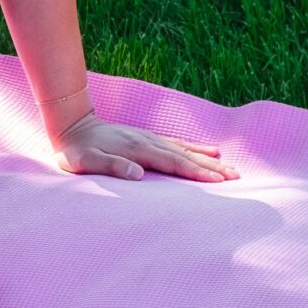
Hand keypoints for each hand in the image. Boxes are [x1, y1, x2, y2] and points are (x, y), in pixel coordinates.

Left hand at [49, 112, 238, 181]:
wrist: (71, 126)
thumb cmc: (77, 151)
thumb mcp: (87, 162)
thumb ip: (111, 166)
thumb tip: (138, 174)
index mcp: (138, 150)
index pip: (174, 163)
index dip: (196, 173)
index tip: (218, 181)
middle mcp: (149, 142)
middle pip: (186, 156)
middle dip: (211, 168)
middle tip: (236, 177)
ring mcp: (150, 138)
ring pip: (186, 150)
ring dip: (208, 159)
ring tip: (230, 167)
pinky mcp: (148, 138)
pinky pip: (178, 143)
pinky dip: (196, 148)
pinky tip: (210, 151)